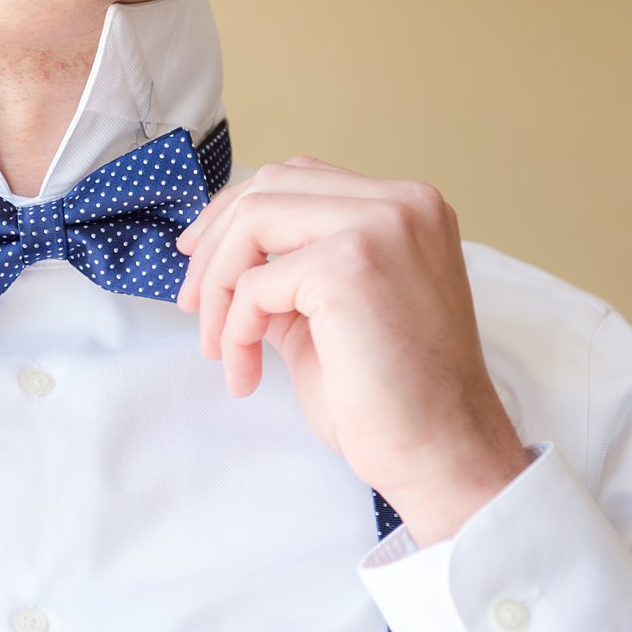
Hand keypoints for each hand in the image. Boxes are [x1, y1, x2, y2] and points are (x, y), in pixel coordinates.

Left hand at [175, 156, 529, 544]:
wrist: (440, 453)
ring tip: (217, 346)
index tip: (197, 254)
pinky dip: (234, 330)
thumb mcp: (331, 312)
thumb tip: (218, 253)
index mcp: (407, 206)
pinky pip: (254, 285)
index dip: (234, 212)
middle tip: (190, 304)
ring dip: (216, 287)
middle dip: (213, 244)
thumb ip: (291, 269)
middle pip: (269, 187)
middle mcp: (403, 202)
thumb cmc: (391, 396)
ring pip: (253, 221)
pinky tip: (246, 374)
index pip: (297, 177)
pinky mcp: (349, 266)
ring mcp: (380, 227)